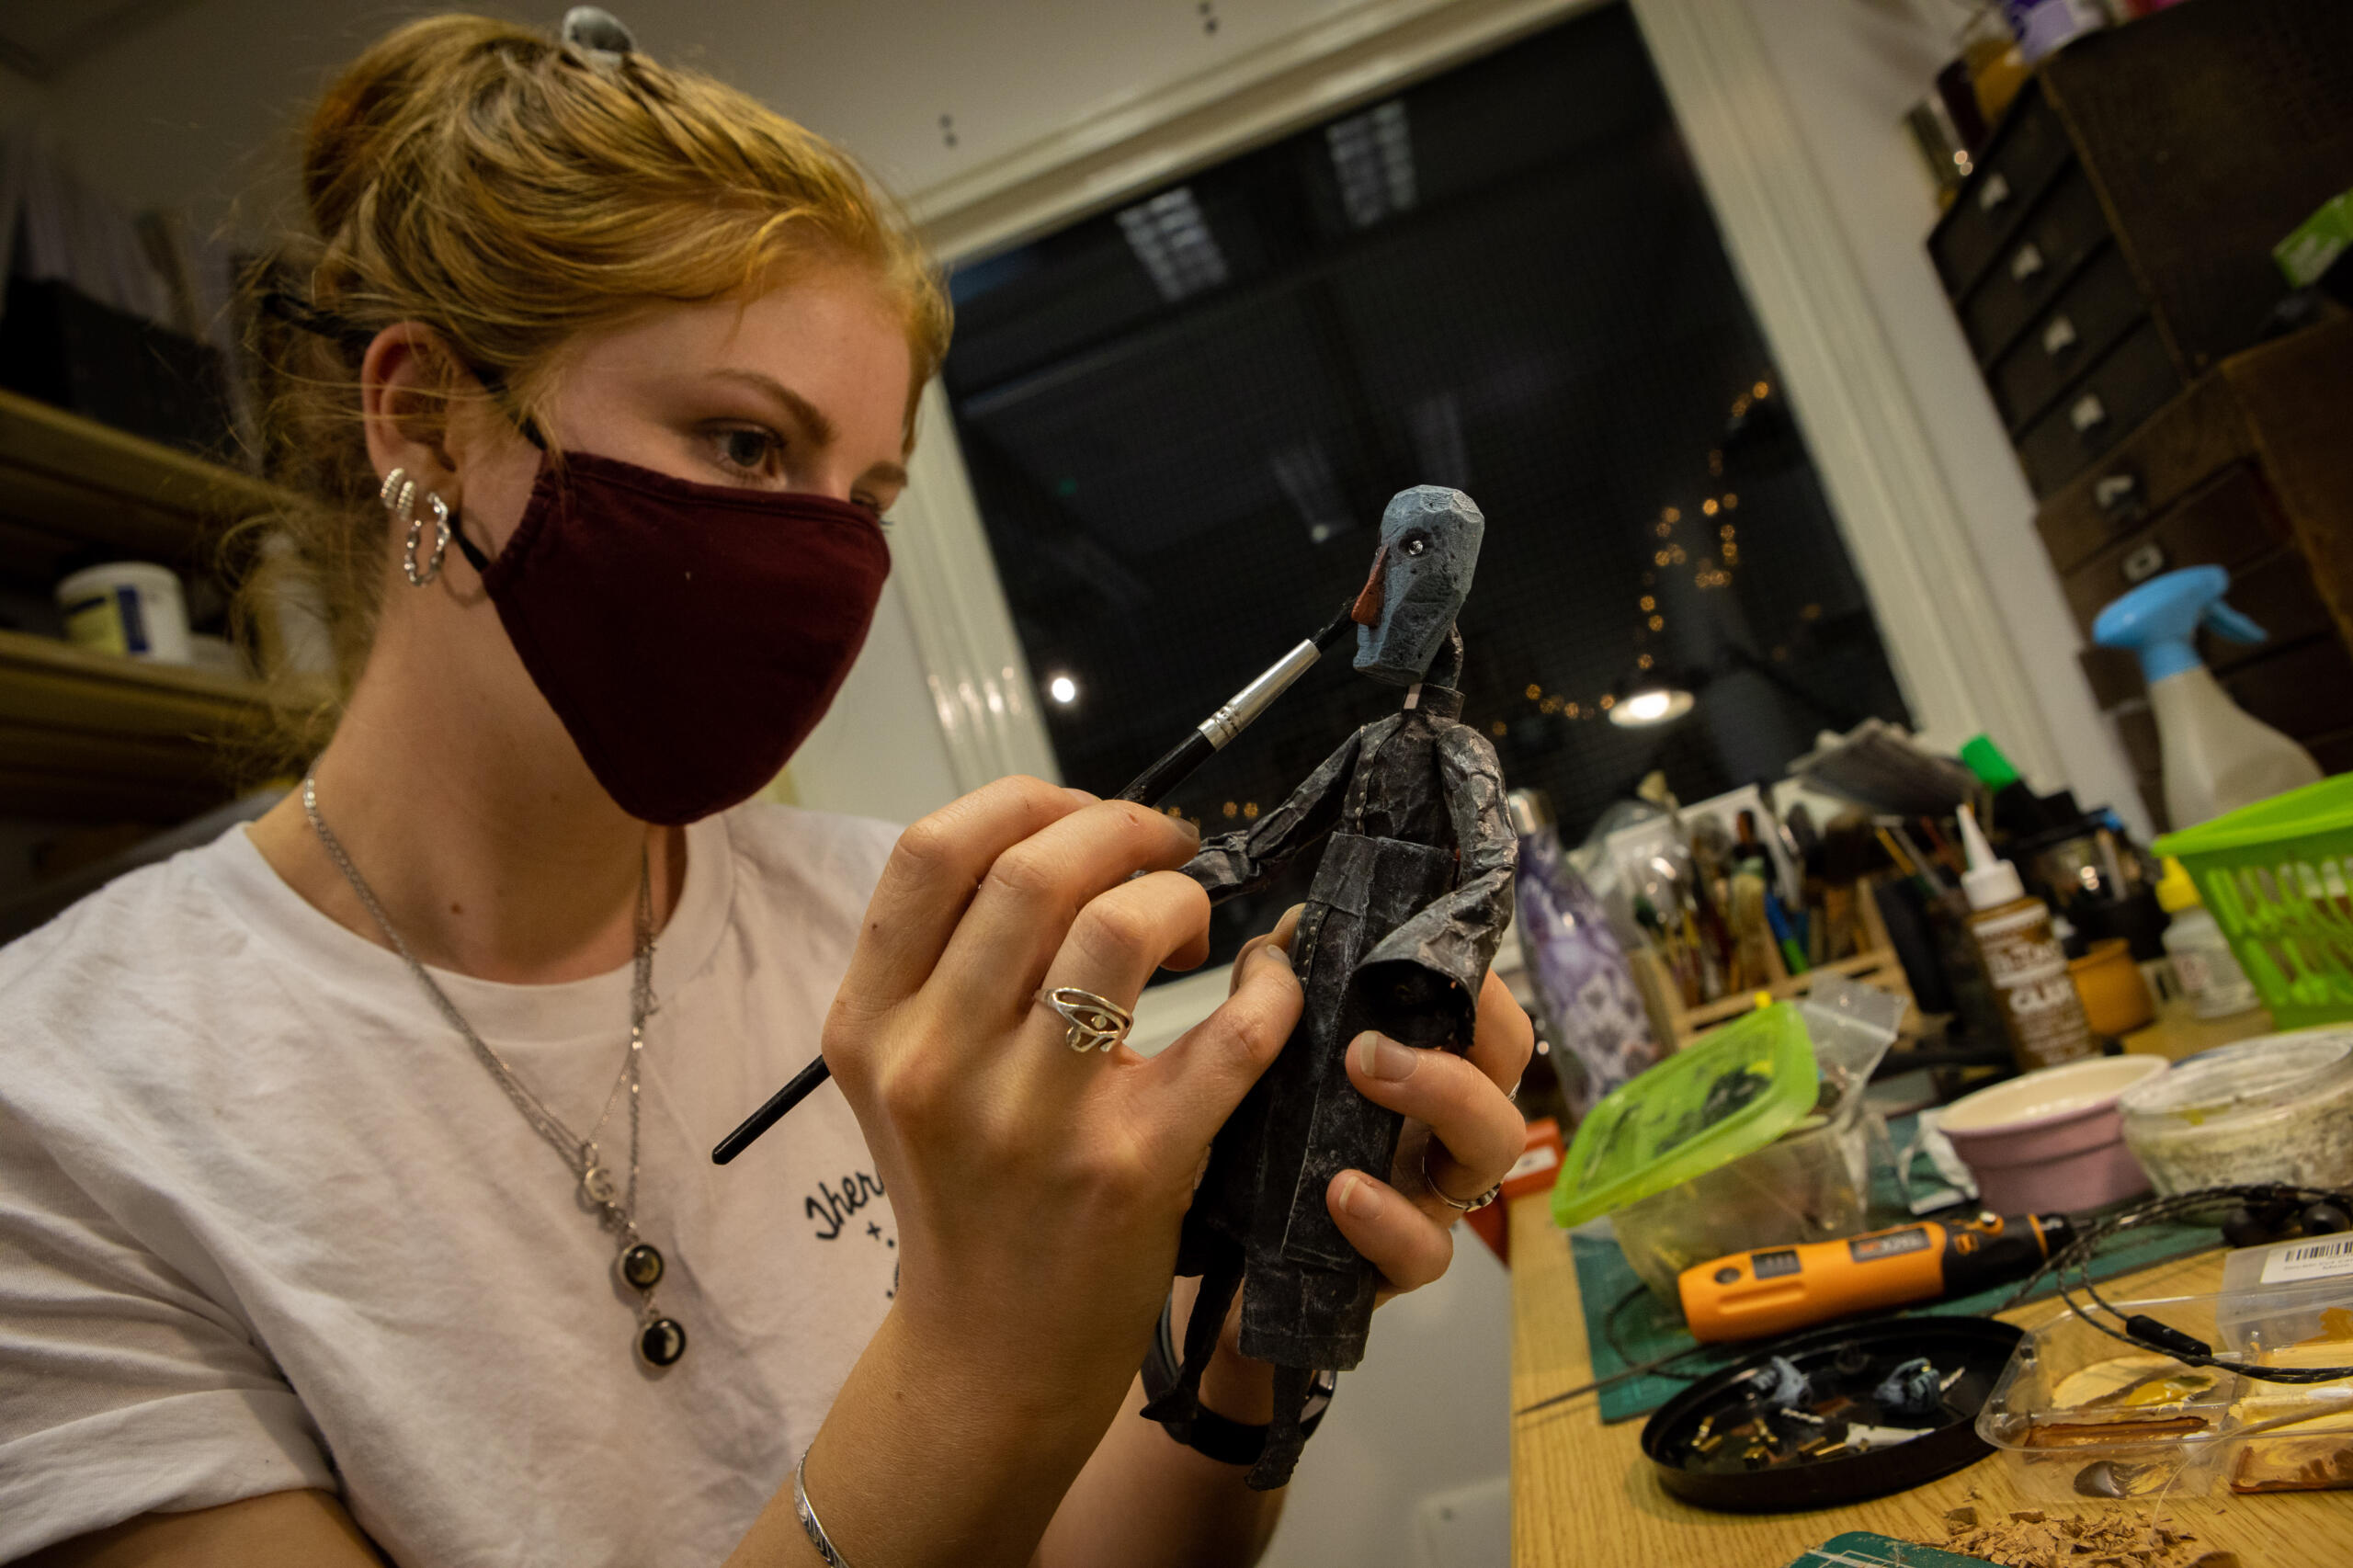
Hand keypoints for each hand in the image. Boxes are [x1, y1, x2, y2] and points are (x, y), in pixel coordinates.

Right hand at [820, 776, 1304, 1428]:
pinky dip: (1268, 990)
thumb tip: (1061, 838)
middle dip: (1122, 830)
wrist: (991, 1355)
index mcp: (870, 1024)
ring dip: (1178, 898)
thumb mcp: (905, 1072)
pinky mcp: (1129, 1169)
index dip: (1026, 802)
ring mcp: (1029, 1120)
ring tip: (1194, 925)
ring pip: (1118, 931)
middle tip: (1165, 854)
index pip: (932, 852)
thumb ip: (946, 962)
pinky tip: (1268, 986)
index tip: (1086, 820)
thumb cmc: (964, 1192)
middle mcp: (933, 1065)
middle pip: (1033, 872)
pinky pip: (1229, 1035)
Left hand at [1180, 912, 1532, 1420]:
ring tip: (1365, 1070)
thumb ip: (1282, 992)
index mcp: (1422, 1066)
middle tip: (1372, 1022)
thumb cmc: (1258, 1147)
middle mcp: (1440, 1126)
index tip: (1419, 946)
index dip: (1472, 976)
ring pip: (1491, 1148)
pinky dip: (1389, 1218)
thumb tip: (1291, 930)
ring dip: (1440, 1093)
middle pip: (1507, 1068)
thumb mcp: (1268, 1062)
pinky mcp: (1395, 1267)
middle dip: (1463, 1026)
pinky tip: (1342, 1193)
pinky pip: (1424, 1252)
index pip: (1483, 1009)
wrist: (1217, 1266)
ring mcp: (1429, 1195)